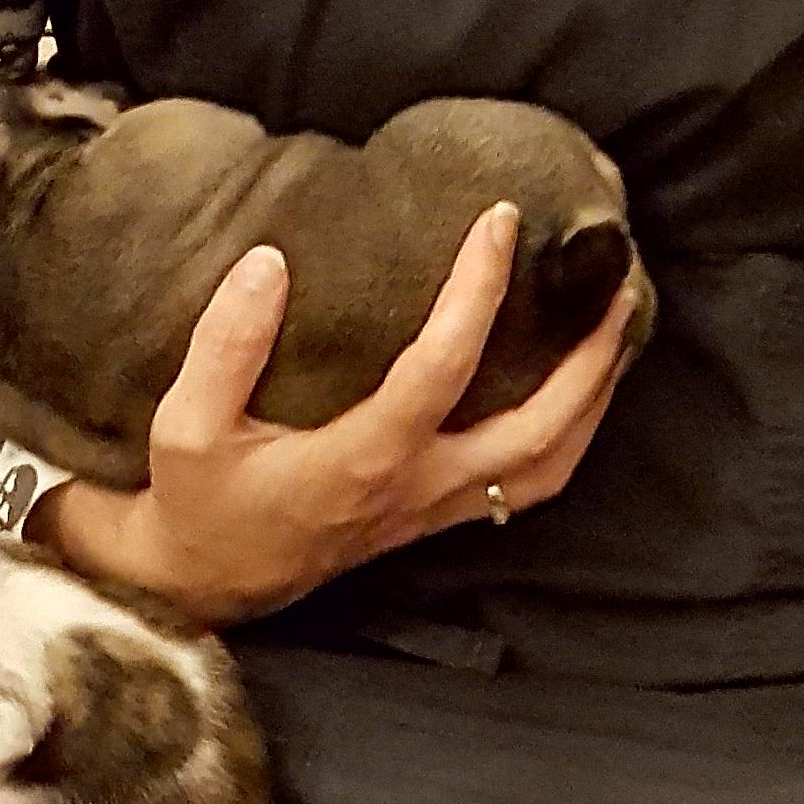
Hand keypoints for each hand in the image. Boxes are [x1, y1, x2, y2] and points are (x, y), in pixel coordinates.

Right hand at [38, 205, 637, 628]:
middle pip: (540, 430)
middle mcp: (416, 488)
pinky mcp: (436, 516)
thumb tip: (270, 263)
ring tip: (617, 327)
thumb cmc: (201, 503)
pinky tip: (578, 389)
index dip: (479, 289)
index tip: (499, 219)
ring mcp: (434, 509)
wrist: (206, 583)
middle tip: (617, 281)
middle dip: (590, 356)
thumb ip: (224, 346)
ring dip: (595, 398)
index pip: (444, 366)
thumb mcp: (186, 427)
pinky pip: (529, 482)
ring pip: (549, 465)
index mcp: (361, 460)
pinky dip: (570, 433)